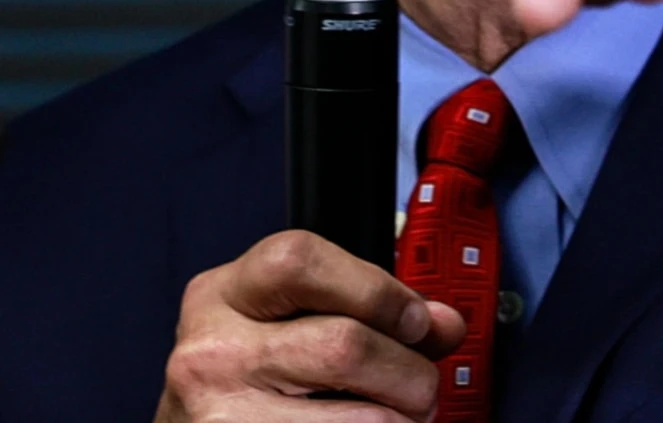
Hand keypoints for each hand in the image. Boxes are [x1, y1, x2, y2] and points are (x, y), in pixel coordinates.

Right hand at [155, 230, 463, 422]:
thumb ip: (364, 310)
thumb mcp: (287, 323)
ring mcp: (218, 417)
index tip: (416, 320)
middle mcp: (212, 352)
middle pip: (342, 345)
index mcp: (224, 294)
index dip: (375, 288)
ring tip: (408, 418)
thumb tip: (444, 324)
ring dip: (400, 420)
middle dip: (407, 370)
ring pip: (353, 418)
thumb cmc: (248, 377)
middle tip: (425, 385)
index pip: (301, 261)